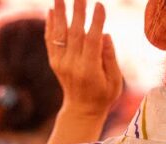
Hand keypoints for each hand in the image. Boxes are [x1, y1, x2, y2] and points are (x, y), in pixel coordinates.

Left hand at [46, 0, 122, 118]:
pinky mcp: (54, 62)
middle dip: (78, 12)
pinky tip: (52, 11)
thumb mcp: (114, 82)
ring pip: (59, 34)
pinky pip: (50, 41)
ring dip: (60, 13)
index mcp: (89, 70)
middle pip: (75, 33)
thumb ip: (110, 58)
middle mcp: (72, 65)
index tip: (100, 5)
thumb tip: (105, 34)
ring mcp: (60, 63)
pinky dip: (50, 26)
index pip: (92, 41)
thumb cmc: (103, 96)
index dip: (96, 23)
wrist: (81, 110)